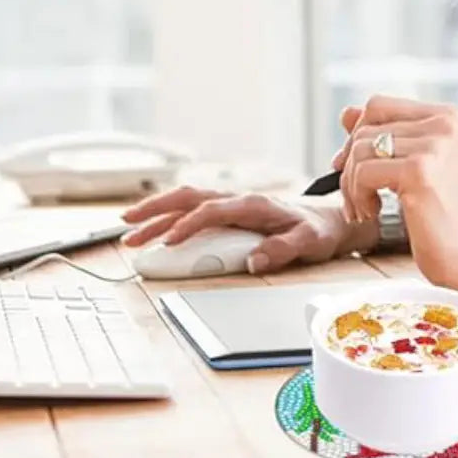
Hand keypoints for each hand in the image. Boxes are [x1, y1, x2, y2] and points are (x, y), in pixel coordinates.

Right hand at [120, 185, 375, 273]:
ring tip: (128, 231)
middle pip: (189, 197)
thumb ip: (283, 249)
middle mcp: (239, 199)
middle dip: (156, 210)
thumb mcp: (310, 242)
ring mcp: (232, 203)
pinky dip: (170, 216)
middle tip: (127, 227)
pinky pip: (194, 209)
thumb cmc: (319, 229)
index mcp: (255, 204)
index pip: (213, 210)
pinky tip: (154, 229)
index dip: (189, 225)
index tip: (168, 242)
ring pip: (187, 201)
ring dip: (157, 213)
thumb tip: (255, 261)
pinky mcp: (230, 211)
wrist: (330, 217)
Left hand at [330, 95, 457, 292]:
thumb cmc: (445, 216)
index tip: (350, 166)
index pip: (378, 106)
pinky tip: (374, 212)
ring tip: (366, 209)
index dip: (356, 134)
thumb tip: (345, 114)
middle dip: (350, 165)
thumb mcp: (414, 166)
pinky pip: (363, 173)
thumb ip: (385, 136)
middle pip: (366, 128)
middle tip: (356, 196)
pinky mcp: (420, 172)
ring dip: (351, 186)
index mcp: (445, 116)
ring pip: (360, 151)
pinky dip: (358, 196)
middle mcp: (442, 124)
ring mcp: (432, 146)